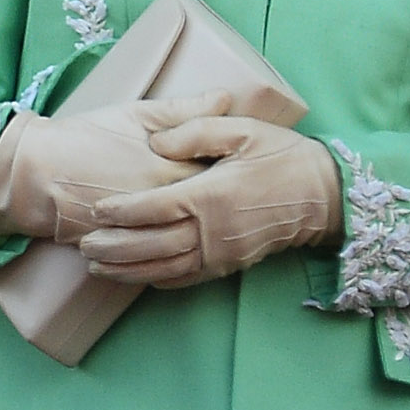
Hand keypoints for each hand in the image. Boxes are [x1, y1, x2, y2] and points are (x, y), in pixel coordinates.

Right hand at [0, 91, 233, 240]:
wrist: (37, 175)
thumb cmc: (85, 138)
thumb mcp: (134, 115)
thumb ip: (183, 110)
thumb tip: (227, 98)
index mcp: (169, 169)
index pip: (221, 172)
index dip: (242, 168)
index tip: (259, 163)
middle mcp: (164, 204)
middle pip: (212, 208)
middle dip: (232, 201)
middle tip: (252, 193)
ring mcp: (148, 231)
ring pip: (193, 236)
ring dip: (210, 230)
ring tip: (226, 220)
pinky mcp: (133, 249)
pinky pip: (168, 255)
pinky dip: (184, 249)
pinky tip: (196, 243)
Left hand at [76, 115, 341, 288]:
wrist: (325, 196)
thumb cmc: (282, 156)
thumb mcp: (242, 130)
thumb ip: (195, 130)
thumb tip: (157, 142)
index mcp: (211, 195)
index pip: (155, 207)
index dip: (122, 211)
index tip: (96, 210)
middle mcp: (213, 230)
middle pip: (153, 244)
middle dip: (115, 247)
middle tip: (84, 246)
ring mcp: (222, 252)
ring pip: (166, 268)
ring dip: (129, 270)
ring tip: (98, 267)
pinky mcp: (231, 265)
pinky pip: (188, 278)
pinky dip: (160, 279)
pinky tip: (138, 277)